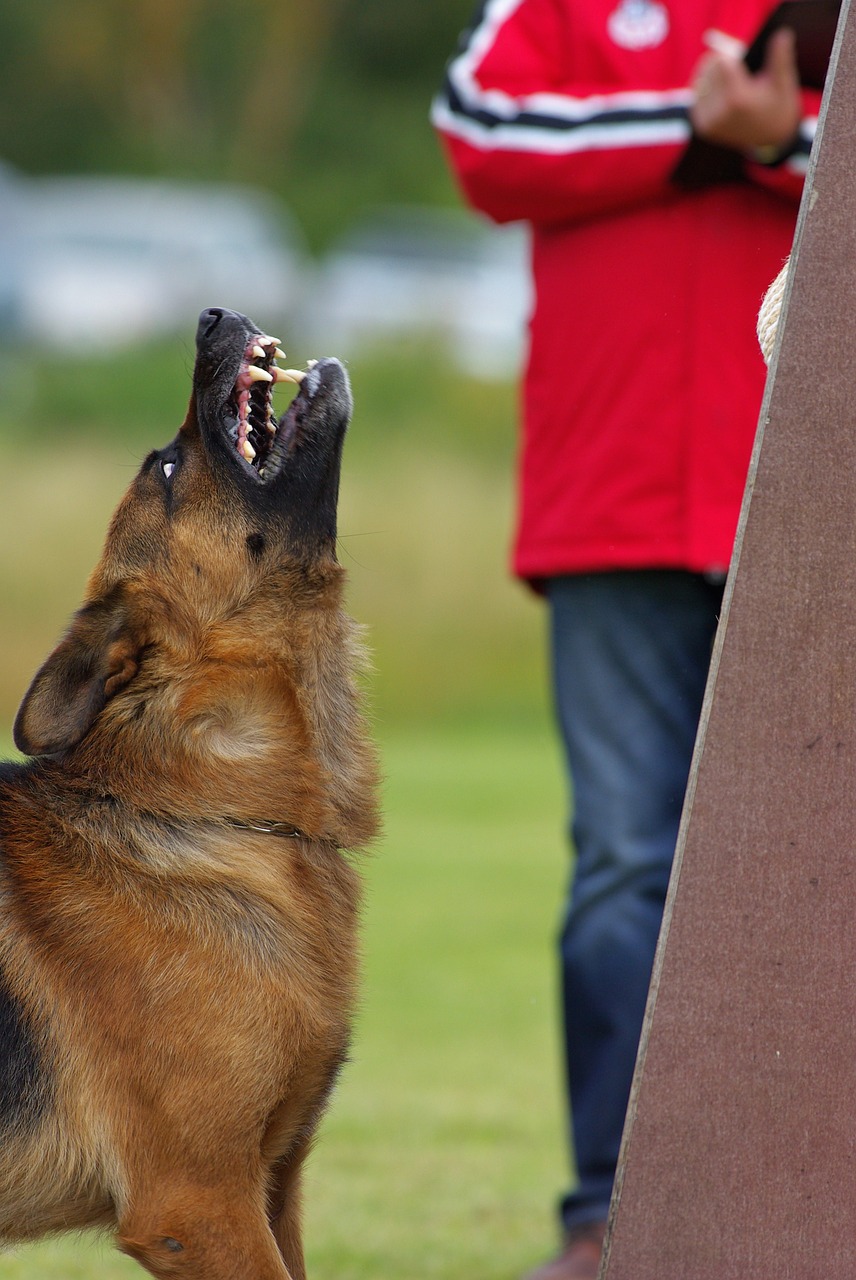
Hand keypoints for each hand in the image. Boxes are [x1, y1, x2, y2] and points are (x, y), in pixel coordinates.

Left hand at [689, 27, 800, 152]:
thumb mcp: (783, 83)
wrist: (770, 139)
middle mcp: (719, 113)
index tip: (740, 60)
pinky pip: (697, 96)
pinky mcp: (702, 127)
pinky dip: (706, 90)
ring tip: (730, 81)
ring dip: (711, 76)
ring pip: (699, 81)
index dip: (730, 55)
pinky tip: (720, 93)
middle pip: (707, 69)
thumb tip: (782, 34)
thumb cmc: (778, 106)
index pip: (719, 62)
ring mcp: (708, 122)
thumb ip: (780, 58)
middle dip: (721, 64)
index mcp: (737, 99)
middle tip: (736, 71)